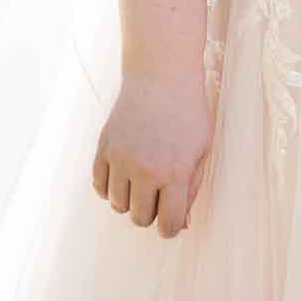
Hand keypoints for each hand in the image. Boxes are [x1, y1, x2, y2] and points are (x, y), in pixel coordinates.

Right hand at [93, 71, 212, 238]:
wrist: (161, 75)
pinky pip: (100, 187)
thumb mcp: (202, 150)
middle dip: (151, 210)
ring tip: (142, 175)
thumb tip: (179, 225)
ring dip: (130, 197)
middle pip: (140, 218)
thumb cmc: (188, 113)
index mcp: (175, 173)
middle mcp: (145, 170)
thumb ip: (191, 189)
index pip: (167, 225)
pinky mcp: (104, 147)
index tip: (171, 214)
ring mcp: (121, 158)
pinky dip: (110, 186)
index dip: (170, 226)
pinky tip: (124, 171)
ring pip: (117, 205)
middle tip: (159, 187)